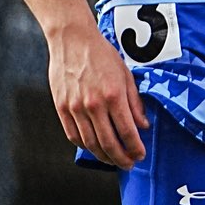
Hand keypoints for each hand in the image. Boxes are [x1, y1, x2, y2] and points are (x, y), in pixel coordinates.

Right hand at [47, 23, 148, 167]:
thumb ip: (134, 102)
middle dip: (121, 158)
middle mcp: (94, 105)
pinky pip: (74, 135)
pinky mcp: (62, 108)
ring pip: (90, 143)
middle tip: (129, 164)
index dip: (135, 148)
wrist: (72, 40)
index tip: (140, 155)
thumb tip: (143, 125)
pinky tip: (94, 148)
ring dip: (104, 156)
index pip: (127, 131)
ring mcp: (76, 108)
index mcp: (113, 95)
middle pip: (109, 143)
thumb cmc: (101, 54)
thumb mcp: (125, 74)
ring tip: (113, 160)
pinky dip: (85, 146)